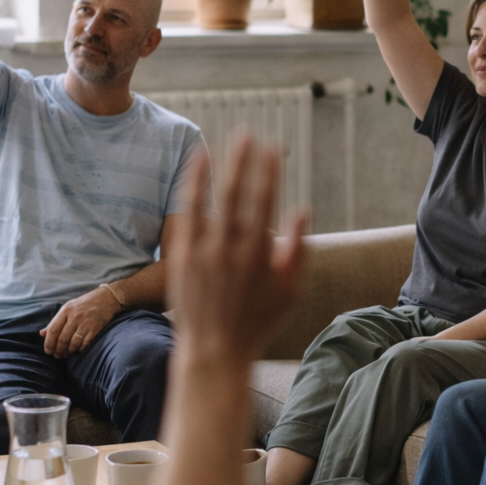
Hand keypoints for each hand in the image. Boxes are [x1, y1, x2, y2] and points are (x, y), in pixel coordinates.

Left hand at [41, 286, 121, 357]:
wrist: (106, 298)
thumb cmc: (84, 304)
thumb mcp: (68, 308)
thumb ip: (55, 321)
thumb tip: (42, 334)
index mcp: (66, 311)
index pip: (53, 330)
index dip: (49, 343)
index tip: (48, 351)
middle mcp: (75, 316)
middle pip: (63, 338)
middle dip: (58, 350)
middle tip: (57, 355)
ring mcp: (86, 322)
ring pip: (73, 343)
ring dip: (69, 351)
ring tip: (67, 354)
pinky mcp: (96, 328)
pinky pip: (85, 343)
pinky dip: (80, 349)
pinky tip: (77, 351)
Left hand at [169, 140, 305, 365]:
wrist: (214, 350)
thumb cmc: (257, 322)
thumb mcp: (290, 292)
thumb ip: (298, 250)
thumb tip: (303, 210)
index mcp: (260, 254)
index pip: (267, 201)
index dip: (270, 172)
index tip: (273, 149)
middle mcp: (231, 248)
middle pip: (239, 192)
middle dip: (245, 160)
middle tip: (250, 134)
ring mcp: (204, 251)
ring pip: (213, 197)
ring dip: (222, 166)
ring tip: (229, 142)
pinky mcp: (182, 255)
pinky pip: (188, 211)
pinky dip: (194, 185)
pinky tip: (199, 164)